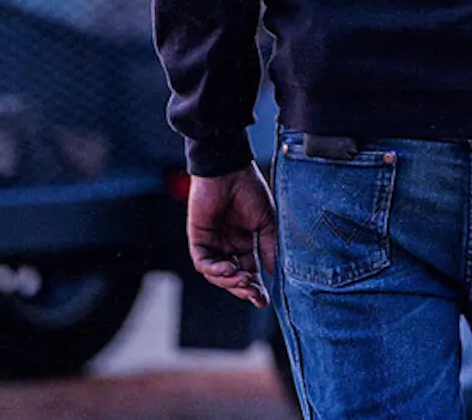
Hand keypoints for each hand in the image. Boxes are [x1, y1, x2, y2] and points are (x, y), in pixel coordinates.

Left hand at [187, 164, 275, 307]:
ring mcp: (212, 243)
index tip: (264, 302)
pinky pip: (203, 262)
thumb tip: (274, 273)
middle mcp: (228, 246)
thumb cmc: (250, 189)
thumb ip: (269, 246)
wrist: (229, 169)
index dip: (256, 288)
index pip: (250, 272)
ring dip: (230, 281)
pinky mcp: (198, 238)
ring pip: (217, 274)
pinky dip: (216, 269)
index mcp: (245, 242)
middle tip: (255, 296)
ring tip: (244, 281)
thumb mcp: (267, 221)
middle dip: (244, 289)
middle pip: (233, 278)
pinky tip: (229, 269)